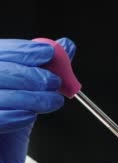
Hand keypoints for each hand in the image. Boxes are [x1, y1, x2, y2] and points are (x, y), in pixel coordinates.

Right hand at [0, 38, 75, 162]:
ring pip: (2, 94)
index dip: (25, 51)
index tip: (49, 54)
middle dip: (32, 75)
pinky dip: (17, 115)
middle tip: (55, 82)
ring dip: (33, 97)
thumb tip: (65, 46)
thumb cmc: (9, 113)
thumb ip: (43, 66)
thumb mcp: (26, 87)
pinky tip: (30, 115)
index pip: (1, 51)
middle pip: (1, 71)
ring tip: (53, 101)